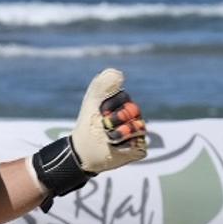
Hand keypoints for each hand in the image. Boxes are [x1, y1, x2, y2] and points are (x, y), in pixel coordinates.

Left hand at [31, 68, 147, 207]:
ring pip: (138, 128)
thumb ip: (102, 84)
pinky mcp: (138, 149)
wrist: (83, 150)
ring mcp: (137, 133)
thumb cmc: (87, 124)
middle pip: (134, 111)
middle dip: (115, 118)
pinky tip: (116, 148)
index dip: (109, 105)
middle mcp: (134, 117)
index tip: (99, 110)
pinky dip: (125, 147)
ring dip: (119, 133)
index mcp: (124, 104)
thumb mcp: (92, 101)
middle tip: (103, 124)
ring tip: (108, 138)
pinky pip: (139, 145)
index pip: (125, 98)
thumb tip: (119, 73)